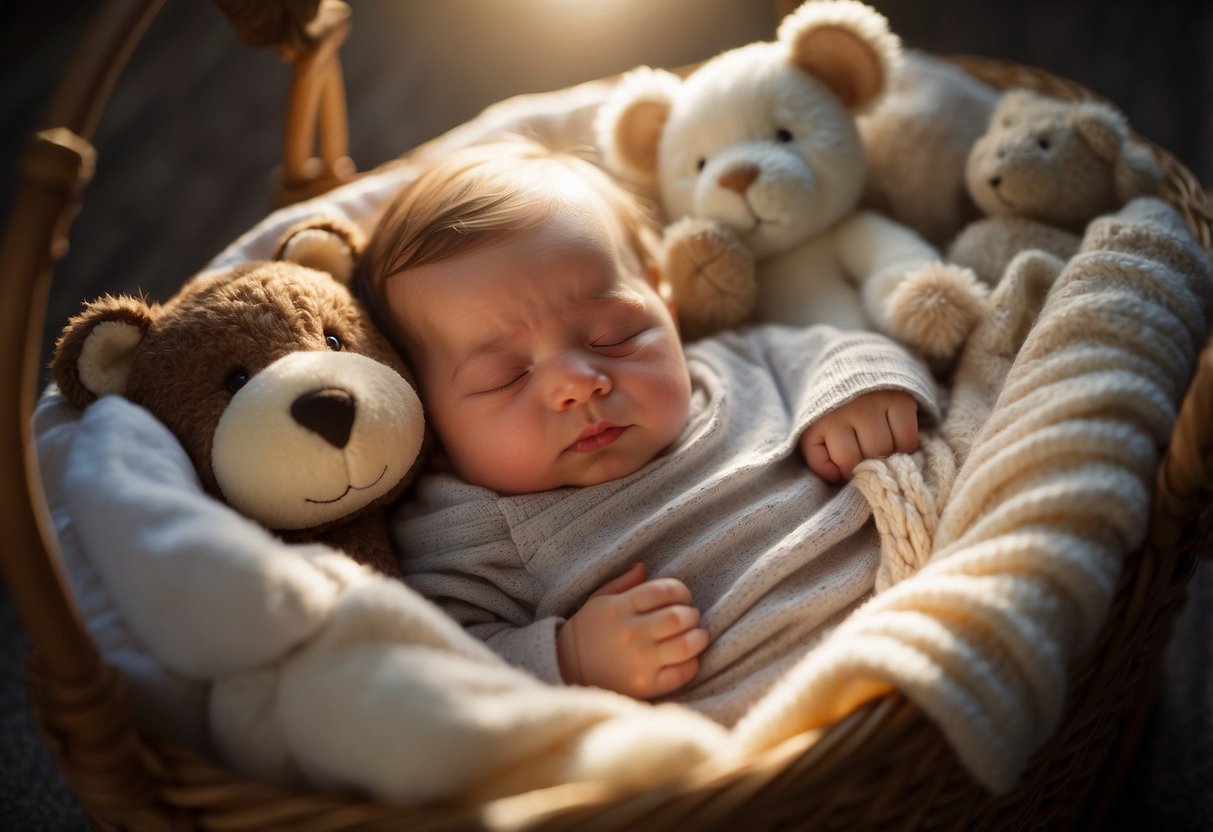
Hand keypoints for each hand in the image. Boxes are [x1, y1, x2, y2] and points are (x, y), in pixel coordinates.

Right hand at [557, 563, 709, 698]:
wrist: (569, 668)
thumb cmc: (589, 630)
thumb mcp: (600, 599)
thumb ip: (624, 582)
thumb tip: (645, 567)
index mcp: (620, 608)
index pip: (663, 591)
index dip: (681, 591)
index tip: (682, 597)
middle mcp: (630, 633)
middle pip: (678, 617)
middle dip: (692, 614)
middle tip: (691, 616)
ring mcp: (639, 661)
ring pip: (686, 645)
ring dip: (699, 638)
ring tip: (698, 635)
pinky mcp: (645, 685)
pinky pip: (681, 673)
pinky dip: (693, 664)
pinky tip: (689, 658)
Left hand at [800, 390, 918, 482]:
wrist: (849, 366)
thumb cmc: (831, 413)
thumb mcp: (815, 434)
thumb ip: (820, 459)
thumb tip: (837, 478)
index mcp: (822, 422)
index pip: (844, 462)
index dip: (849, 472)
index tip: (850, 468)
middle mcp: (848, 411)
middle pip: (868, 457)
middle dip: (869, 464)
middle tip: (868, 457)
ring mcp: (874, 403)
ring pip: (888, 450)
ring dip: (888, 456)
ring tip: (883, 448)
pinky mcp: (899, 399)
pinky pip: (908, 437)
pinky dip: (906, 445)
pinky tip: (897, 439)